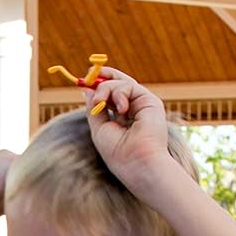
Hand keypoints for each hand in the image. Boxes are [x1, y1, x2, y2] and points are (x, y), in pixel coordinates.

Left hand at [84, 68, 172, 192]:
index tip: (84, 81)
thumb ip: (94, 109)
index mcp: (122, 118)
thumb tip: (87, 91)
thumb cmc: (117, 152)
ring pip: (121, 84)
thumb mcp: (99, 127)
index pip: (110, 96)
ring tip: (100, 103)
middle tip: (88, 73)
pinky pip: (129, 86)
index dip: (98, 86)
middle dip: (103, 76)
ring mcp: (142, 105)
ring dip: (105, 89)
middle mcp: (133, 109)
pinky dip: (119, 93)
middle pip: (118, 85)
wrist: (138, 162)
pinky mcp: (150, 101)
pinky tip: (120, 109)